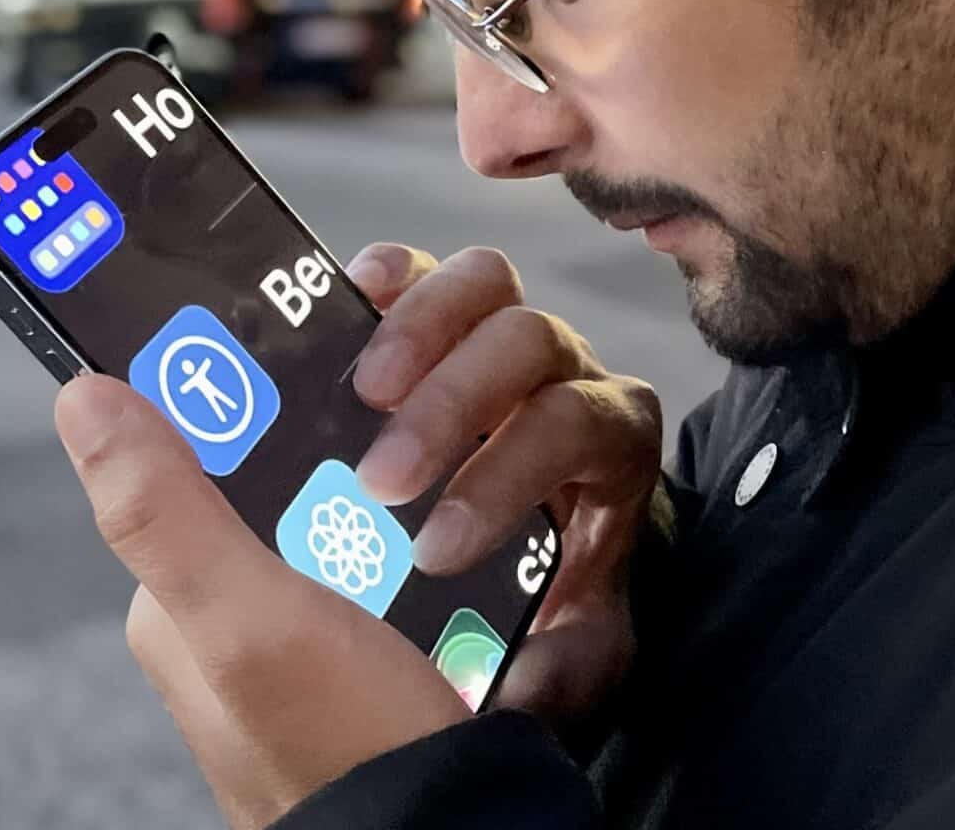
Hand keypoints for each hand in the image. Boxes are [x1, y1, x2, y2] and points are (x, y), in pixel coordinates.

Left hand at [54, 375, 468, 829]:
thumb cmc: (344, 751)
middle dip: (342, 472)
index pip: (197, 463)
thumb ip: (168, 517)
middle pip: (279, 494)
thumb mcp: (252, 622)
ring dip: (395, 515)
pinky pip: (392, 579)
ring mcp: (297, 651)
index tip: (322, 383)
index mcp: (175, 610)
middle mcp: (227, 626)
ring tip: (443, 516)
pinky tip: (458, 560)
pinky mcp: (365, 667)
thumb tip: (82, 399)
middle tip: (407, 470)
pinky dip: (426, 561)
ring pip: (344, 532)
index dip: (255, 408)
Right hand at [344, 243, 663, 727]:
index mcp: (611, 444)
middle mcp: (568, 374)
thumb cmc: (550, 608)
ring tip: (359, 394)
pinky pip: (421, 271)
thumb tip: (519, 684)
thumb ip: (565, 669)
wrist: (523, 577)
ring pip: (484, 287)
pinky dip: (386, 276)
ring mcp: (502, 336)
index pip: (574, 427)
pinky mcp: (438, 323)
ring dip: (419, 330)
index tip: (438, 547)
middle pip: (528, 341)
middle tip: (383, 478)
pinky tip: (342, 299)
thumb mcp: (576, 655)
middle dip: (454, 406)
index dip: (508, 475)